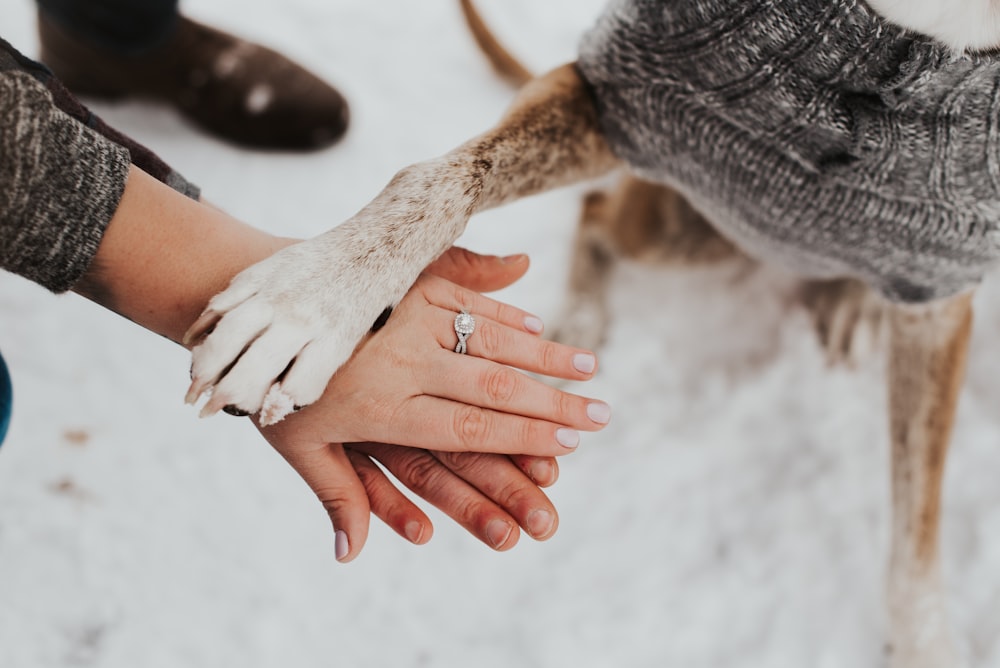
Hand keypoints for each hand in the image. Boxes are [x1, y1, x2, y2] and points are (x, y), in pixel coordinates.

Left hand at [253, 247, 609, 559]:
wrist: (252, 307)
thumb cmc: (275, 385)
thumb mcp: (296, 446)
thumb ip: (336, 496)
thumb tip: (350, 556)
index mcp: (383, 407)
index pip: (468, 428)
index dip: (524, 438)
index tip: (568, 447)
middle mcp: (402, 361)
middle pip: (492, 386)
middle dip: (553, 404)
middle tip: (602, 414)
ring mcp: (406, 317)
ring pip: (488, 338)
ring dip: (544, 354)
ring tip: (590, 368)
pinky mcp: (405, 282)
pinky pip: (464, 298)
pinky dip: (504, 313)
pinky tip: (538, 325)